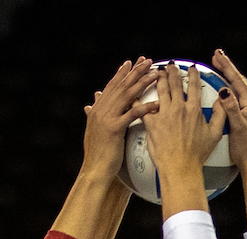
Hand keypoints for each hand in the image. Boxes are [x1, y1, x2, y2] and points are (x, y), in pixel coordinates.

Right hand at [80, 57, 157, 181]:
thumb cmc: (98, 155)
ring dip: (142, 83)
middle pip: (121, 86)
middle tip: (147, 61)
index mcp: (97, 110)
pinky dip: (144, 107)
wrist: (94, 170)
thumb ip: (94, 115)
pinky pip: (132, 114)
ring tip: (154, 74)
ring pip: (127, 96)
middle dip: (135, 72)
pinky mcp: (114, 129)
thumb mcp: (94, 131)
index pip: (112, 86)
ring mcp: (107, 118)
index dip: (122, 73)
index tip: (132, 63)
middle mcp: (101, 110)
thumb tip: (90, 104)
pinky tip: (156, 102)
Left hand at [141, 62, 228, 182]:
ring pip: (160, 90)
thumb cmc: (196, 155)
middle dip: (172, 71)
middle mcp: (178, 108)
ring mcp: (164, 114)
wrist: (180, 167)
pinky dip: (138, 98)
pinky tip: (135, 92)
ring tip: (156, 72)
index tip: (191, 68)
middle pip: (174, 83)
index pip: (194, 86)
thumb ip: (220, 115)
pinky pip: (142, 107)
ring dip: (158, 78)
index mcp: (194, 110)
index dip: (192, 74)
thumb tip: (223, 101)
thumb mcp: (215, 134)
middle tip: (170, 65)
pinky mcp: (151, 123)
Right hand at [212, 49, 246, 169]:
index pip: (237, 80)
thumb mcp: (236, 128)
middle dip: (228, 68)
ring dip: (232, 78)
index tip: (216, 54)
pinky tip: (229, 90)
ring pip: (244, 88)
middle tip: (216, 56)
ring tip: (221, 69)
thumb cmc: (245, 150)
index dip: (226, 66)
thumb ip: (230, 108)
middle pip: (241, 81)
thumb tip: (224, 90)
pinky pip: (245, 98)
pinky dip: (236, 90)